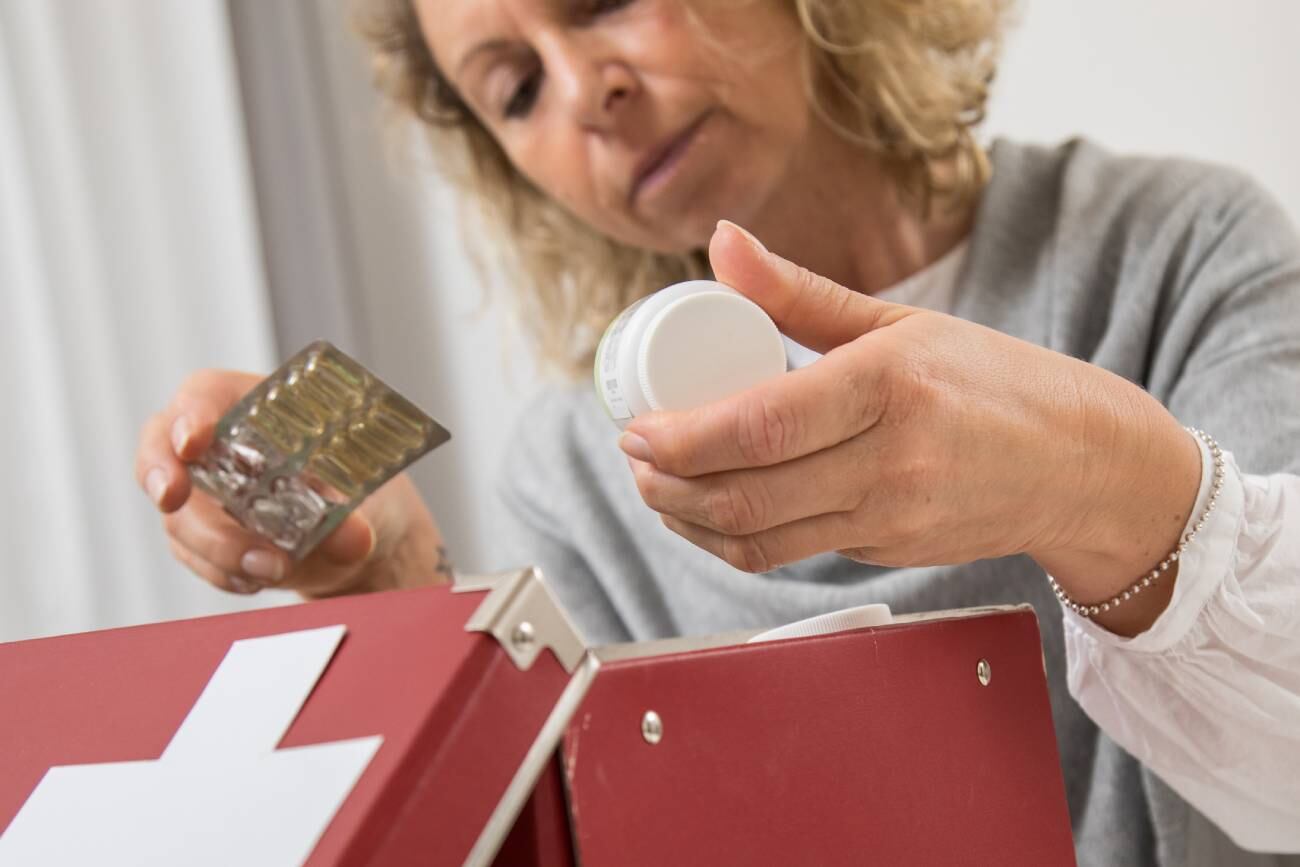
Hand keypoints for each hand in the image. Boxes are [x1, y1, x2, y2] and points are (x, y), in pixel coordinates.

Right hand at [135, 369, 447, 597]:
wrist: (356, 537)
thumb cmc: (356, 491)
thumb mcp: (364, 497)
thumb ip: (353, 515)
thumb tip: (353, 537)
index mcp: (254, 407)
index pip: (204, 394)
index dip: (190, 413)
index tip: (193, 442)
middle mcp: (217, 445)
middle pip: (162, 448)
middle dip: (163, 476)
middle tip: (173, 500)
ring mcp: (203, 493)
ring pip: (178, 516)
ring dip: (217, 547)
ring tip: (271, 568)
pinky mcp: (203, 538)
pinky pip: (195, 557)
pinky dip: (224, 573)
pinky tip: (259, 579)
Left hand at [621, 222, 1200, 634]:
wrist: (1083, 465)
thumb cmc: (995, 381)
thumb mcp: (900, 322)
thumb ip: (799, 292)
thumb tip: (722, 242)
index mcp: (888, 385)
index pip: (758, 424)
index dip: (680, 437)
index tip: (636, 429)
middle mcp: (889, 461)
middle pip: (743, 492)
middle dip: (666, 485)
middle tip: (633, 459)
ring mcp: (889, 517)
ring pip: (757, 538)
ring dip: (688, 521)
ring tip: (656, 490)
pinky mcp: (886, 553)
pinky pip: (790, 553)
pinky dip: (734, 539)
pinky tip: (711, 512)